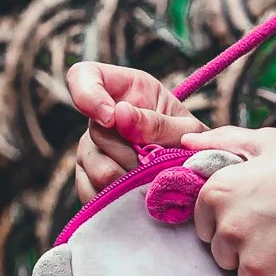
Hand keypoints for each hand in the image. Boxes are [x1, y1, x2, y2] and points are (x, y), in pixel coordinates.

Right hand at [70, 62, 207, 201]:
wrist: (192, 172)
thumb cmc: (190, 140)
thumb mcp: (185, 127)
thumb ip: (157, 122)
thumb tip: (119, 115)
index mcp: (122, 89)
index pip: (83, 76)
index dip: (88, 95)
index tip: (112, 117)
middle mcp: (99, 118)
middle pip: (94, 133)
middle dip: (128, 152)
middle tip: (153, 162)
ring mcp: (90, 150)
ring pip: (94, 167)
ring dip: (127, 179)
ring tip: (150, 179)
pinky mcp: (88, 180)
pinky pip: (92, 193)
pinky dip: (118, 198)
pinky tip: (136, 194)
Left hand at [180, 126, 275, 275]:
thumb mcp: (270, 141)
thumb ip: (223, 141)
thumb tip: (186, 143)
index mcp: (219, 193)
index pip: (203, 222)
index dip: (229, 217)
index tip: (257, 211)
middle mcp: (229, 230)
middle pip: (223, 253)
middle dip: (245, 245)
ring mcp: (253, 262)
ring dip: (266, 266)